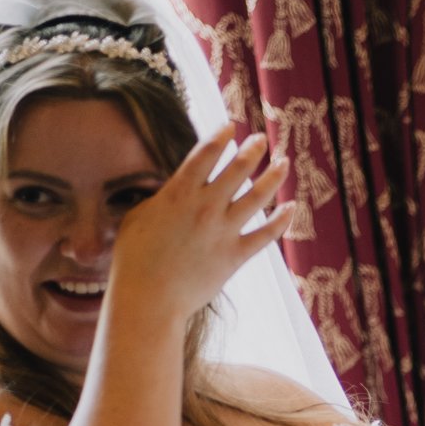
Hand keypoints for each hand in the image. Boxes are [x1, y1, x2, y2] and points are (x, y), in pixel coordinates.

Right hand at [110, 127, 291, 321]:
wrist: (148, 299)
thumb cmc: (133, 261)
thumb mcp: (136, 219)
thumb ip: (156, 201)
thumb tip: (165, 193)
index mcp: (177, 194)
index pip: (204, 154)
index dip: (220, 137)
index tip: (230, 126)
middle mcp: (205, 207)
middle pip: (237, 169)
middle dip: (252, 150)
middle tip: (261, 139)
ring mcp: (223, 231)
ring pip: (257, 196)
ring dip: (273, 176)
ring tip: (284, 162)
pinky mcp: (235, 256)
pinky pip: (266, 234)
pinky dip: (281, 220)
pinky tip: (291, 207)